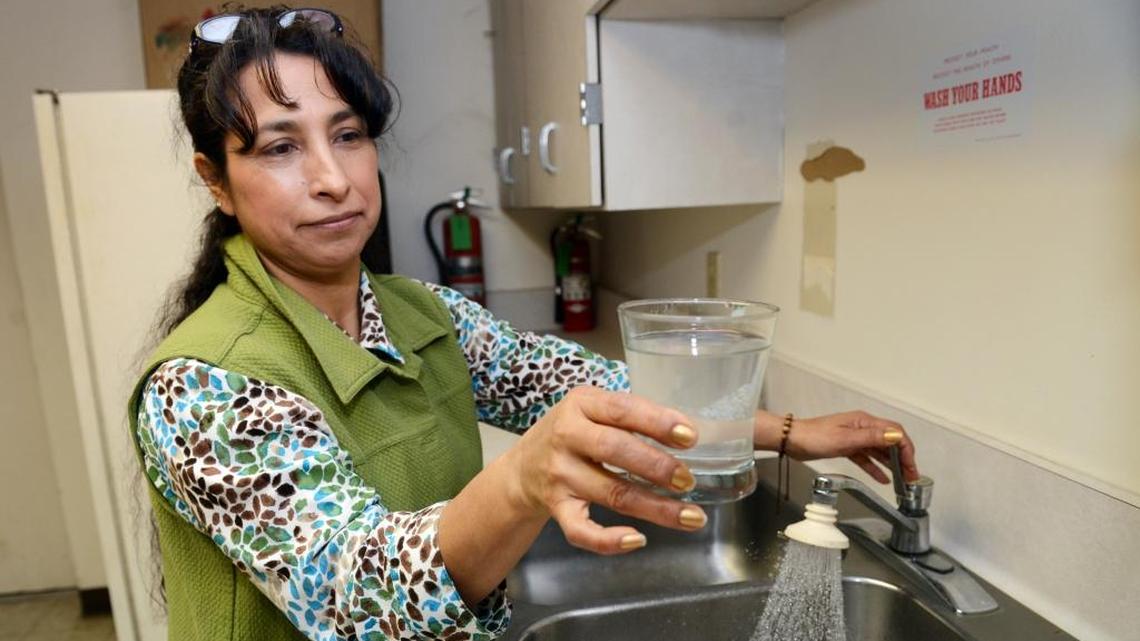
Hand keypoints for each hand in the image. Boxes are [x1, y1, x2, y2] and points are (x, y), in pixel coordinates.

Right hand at [504, 386, 707, 554]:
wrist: (522, 467)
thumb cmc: (572, 434)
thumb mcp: (593, 410)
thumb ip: (630, 416)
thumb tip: (685, 434)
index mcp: (581, 404)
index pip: (622, 410)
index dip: (658, 422)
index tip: (690, 437)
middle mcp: (567, 436)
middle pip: (615, 450)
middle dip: (657, 467)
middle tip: (688, 480)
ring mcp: (560, 474)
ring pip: (611, 493)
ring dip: (655, 508)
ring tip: (691, 516)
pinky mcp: (556, 507)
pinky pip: (580, 529)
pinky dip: (609, 540)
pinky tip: (637, 539)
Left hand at [760, 410, 918, 482]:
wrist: (792, 440)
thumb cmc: (814, 437)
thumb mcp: (845, 439)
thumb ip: (871, 438)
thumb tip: (896, 435)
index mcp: (864, 421)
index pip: (894, 432)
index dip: (906, 449)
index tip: (911, 466)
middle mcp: (862, 428)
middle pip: (890, 442)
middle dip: (903, 459)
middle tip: (912, 477)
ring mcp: (854, 437)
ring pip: (880, 451)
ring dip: (892, 465)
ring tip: (902, 480)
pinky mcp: (847, 447)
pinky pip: (866, 458)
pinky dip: (876, 468)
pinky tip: (883, 479)